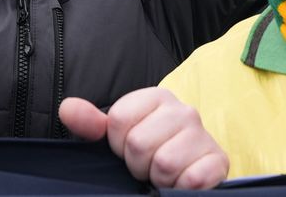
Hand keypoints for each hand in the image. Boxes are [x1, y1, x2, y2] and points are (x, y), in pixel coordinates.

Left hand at [59, 88, 227, 189]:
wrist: (194, 167)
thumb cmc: (153, 148)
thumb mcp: (119, 134)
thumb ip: (91, 123)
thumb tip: (67, 110)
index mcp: (156, 97)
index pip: (118, 121)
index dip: (118, 144)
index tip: (129, 149)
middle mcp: (183, 110)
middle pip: (139, 144)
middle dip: (138, 165)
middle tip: (148, 166)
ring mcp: (203, 134)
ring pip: (164, 164)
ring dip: (159, 179)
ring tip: (164, 175)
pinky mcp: (219, 160)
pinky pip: (192, 180)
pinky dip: (182, 188)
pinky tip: (182, 182)